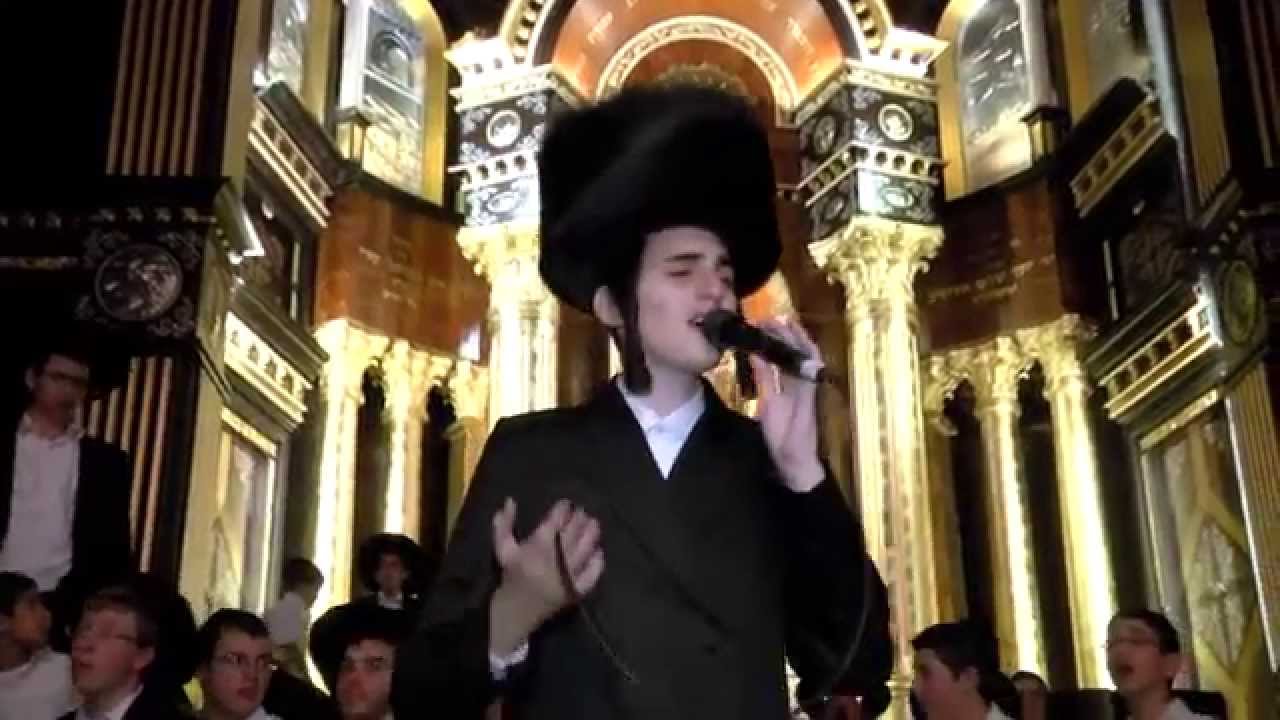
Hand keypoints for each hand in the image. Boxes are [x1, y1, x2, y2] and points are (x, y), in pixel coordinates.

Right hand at [488, 498, 604, 653]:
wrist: (516, 611)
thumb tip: (510, 500)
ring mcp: (567, 576)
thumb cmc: (511, 576)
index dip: (563, 510)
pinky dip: (597, 563)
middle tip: (583, 511)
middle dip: (579, 520)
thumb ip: (504, 524)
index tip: (567, 503)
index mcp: (536, 547)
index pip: (554, 523)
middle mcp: (554, 560)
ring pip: (584, 550)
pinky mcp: (575, 591)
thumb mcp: (503, 549)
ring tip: (594, 523)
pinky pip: (591, 575)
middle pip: (572, 534)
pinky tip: (599, 551)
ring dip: (591, 535)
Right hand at [750, 316, 824, 492]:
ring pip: (800, 359)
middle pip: (803, 349)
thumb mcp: (771, 407)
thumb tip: (757, 351)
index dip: (787, 331)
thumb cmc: (785, 438)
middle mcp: (808, 381)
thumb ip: (766, 378)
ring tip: (770, 331)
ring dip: (788, 343)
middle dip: (788, 332)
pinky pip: (794, 370)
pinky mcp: (800, 397)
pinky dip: (785, 358)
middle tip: (766, 321)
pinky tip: (772, 356)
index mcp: (805, 381)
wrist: (797, 464)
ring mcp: (805, 389)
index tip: (769, 319)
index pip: (800, 347)